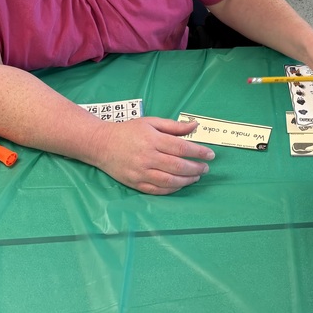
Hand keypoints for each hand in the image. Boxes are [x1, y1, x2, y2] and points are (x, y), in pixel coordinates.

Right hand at [90, 117, 214, 194]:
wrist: (101, 144)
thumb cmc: (129, 131)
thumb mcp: (151, 122)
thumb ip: (174, 126)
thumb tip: (195, 125)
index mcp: (153, 140)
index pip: (182, 148)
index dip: (199, 152)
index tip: (210, 155)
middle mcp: (148, 157)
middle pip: (178, 166)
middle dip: (196, 168)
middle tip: (206, 167)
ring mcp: (141, 172)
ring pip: (170, 181)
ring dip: (187, 180)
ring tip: (196, 176)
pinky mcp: (135, 183)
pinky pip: (158, 190)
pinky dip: (172, 189)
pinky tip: (180, 185)